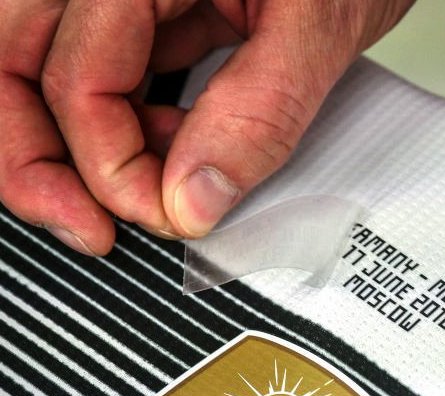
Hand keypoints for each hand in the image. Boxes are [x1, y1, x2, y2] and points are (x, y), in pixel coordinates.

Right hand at [0, 0, 411, 254]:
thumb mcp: (318, 22)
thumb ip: (258, 110)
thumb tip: (195, 196)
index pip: (73, 75)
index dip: (108, 164)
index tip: (162, 215)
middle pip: (21, 65)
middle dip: (42, 160)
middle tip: (89, 228)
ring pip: (60, 71)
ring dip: (92, 147)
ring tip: (152, 194)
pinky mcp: (163, 4)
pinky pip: (118, 68)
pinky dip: (138, 122)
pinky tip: (176, 153)